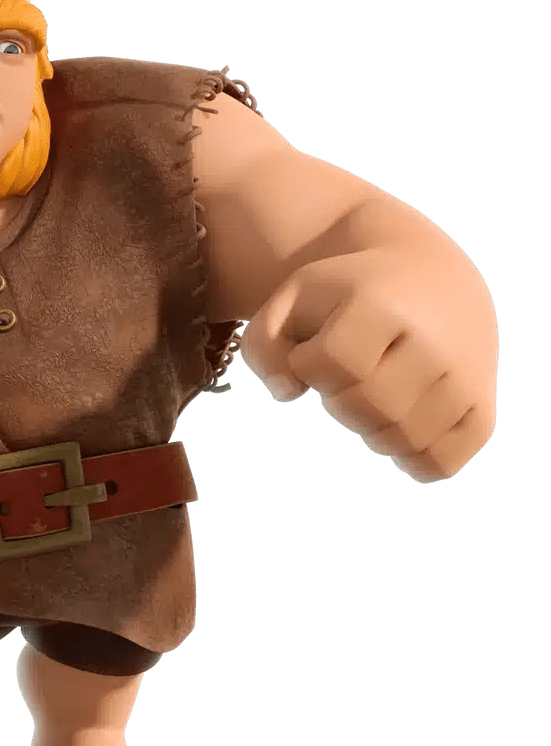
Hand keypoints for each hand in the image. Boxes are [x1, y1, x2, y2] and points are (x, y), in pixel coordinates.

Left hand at [240, 246, 497, 484]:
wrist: (433, 282)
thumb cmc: (348, 299)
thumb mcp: (295, 300)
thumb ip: (264, 345)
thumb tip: (287, 394)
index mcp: (383, 305)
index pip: (332, 363)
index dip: (309, 364)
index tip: (317, 349)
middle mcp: (433, 341)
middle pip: (368, 408)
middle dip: (340, 402)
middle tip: (348, 379)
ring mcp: (465, 377)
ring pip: (403, 440)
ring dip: (372, 431)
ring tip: (375, 397)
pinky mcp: (482, 410)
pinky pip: (438, 464)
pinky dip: (410, 458)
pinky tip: (402, 425)